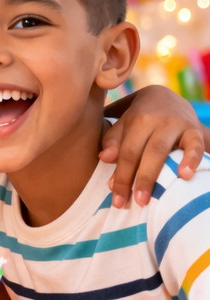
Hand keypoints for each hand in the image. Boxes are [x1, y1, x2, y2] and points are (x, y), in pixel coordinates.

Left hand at [100, 85, 206, 207]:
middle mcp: (156, 121)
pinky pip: (195, 146)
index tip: (115, 197)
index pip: (126, 151)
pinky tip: (185, 176)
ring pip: (163, 151)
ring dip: (154, 175)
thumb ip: (113, 138)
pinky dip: (191, 160)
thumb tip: (104, 158)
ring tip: (150, 197)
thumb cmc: (140, 116)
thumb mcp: (124, 122)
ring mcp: (177, 125)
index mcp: (137, 119)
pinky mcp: (195, 130)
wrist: (168, 95)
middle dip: (136, 180)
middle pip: (143, 153)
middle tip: (131, 203)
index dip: (120, 175)